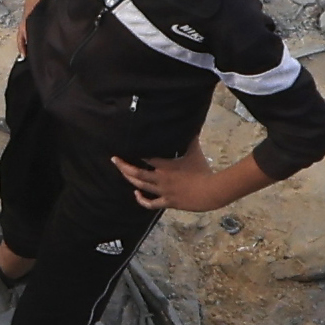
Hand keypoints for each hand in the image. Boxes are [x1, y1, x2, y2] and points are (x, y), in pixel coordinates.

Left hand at [115, 148, 269, 213]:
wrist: (211, 191)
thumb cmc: (203, 169)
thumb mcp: (194, 150)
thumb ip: (189, 136)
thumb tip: (190, 121)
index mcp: (165, 164)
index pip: (144, 157)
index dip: (133, 152)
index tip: (124, 146)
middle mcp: (160, 178)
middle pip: (136, 172)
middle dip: (123, 166)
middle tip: (113, 159)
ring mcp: (163, 191)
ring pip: (140, 186)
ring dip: (129, 179)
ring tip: (121, 172)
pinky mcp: (168, 202)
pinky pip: (151, 203)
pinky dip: (141, 199)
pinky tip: (136, 194)